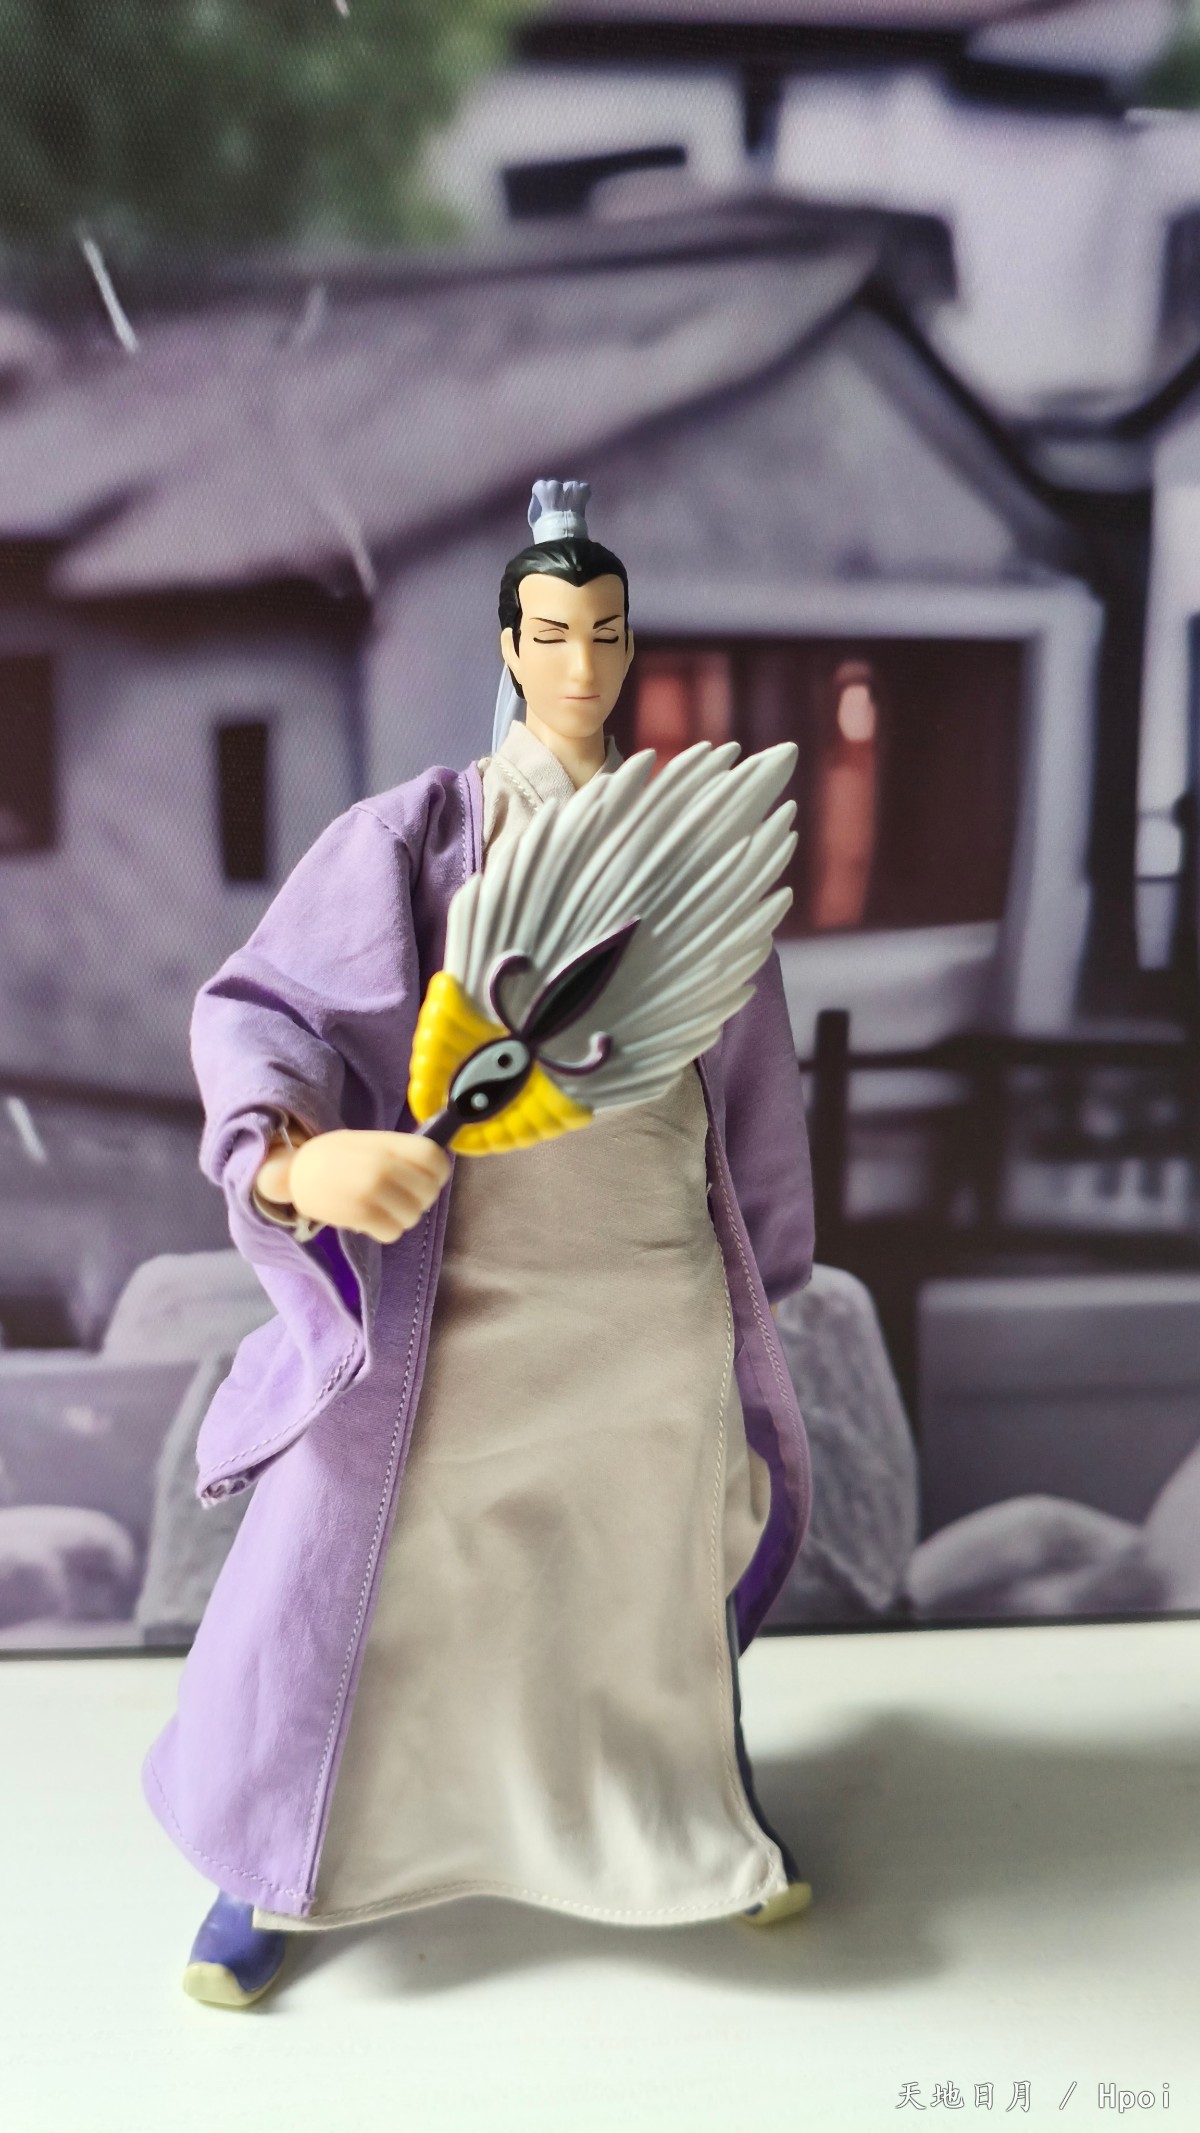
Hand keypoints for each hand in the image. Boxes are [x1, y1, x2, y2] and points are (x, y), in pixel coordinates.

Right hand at [256, 1129, 450, 1242]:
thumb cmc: (337, 1157)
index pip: (434, 1158)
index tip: (427, 1179)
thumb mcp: (371, 1142)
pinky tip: (372, 1220)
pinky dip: (386, 1230)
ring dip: (402, 1217)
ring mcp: (371, 1191)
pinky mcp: (359, 1215)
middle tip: (402, 1197)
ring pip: (413, 1216)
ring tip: (383, 1208)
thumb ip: (401, 1153)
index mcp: (388, 1144)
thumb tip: (436, 1169)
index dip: (437, 1173)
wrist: (295, 1172)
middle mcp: (383, 1166)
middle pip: (428, 1192)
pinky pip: (393, 1232)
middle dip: (420, 1199)